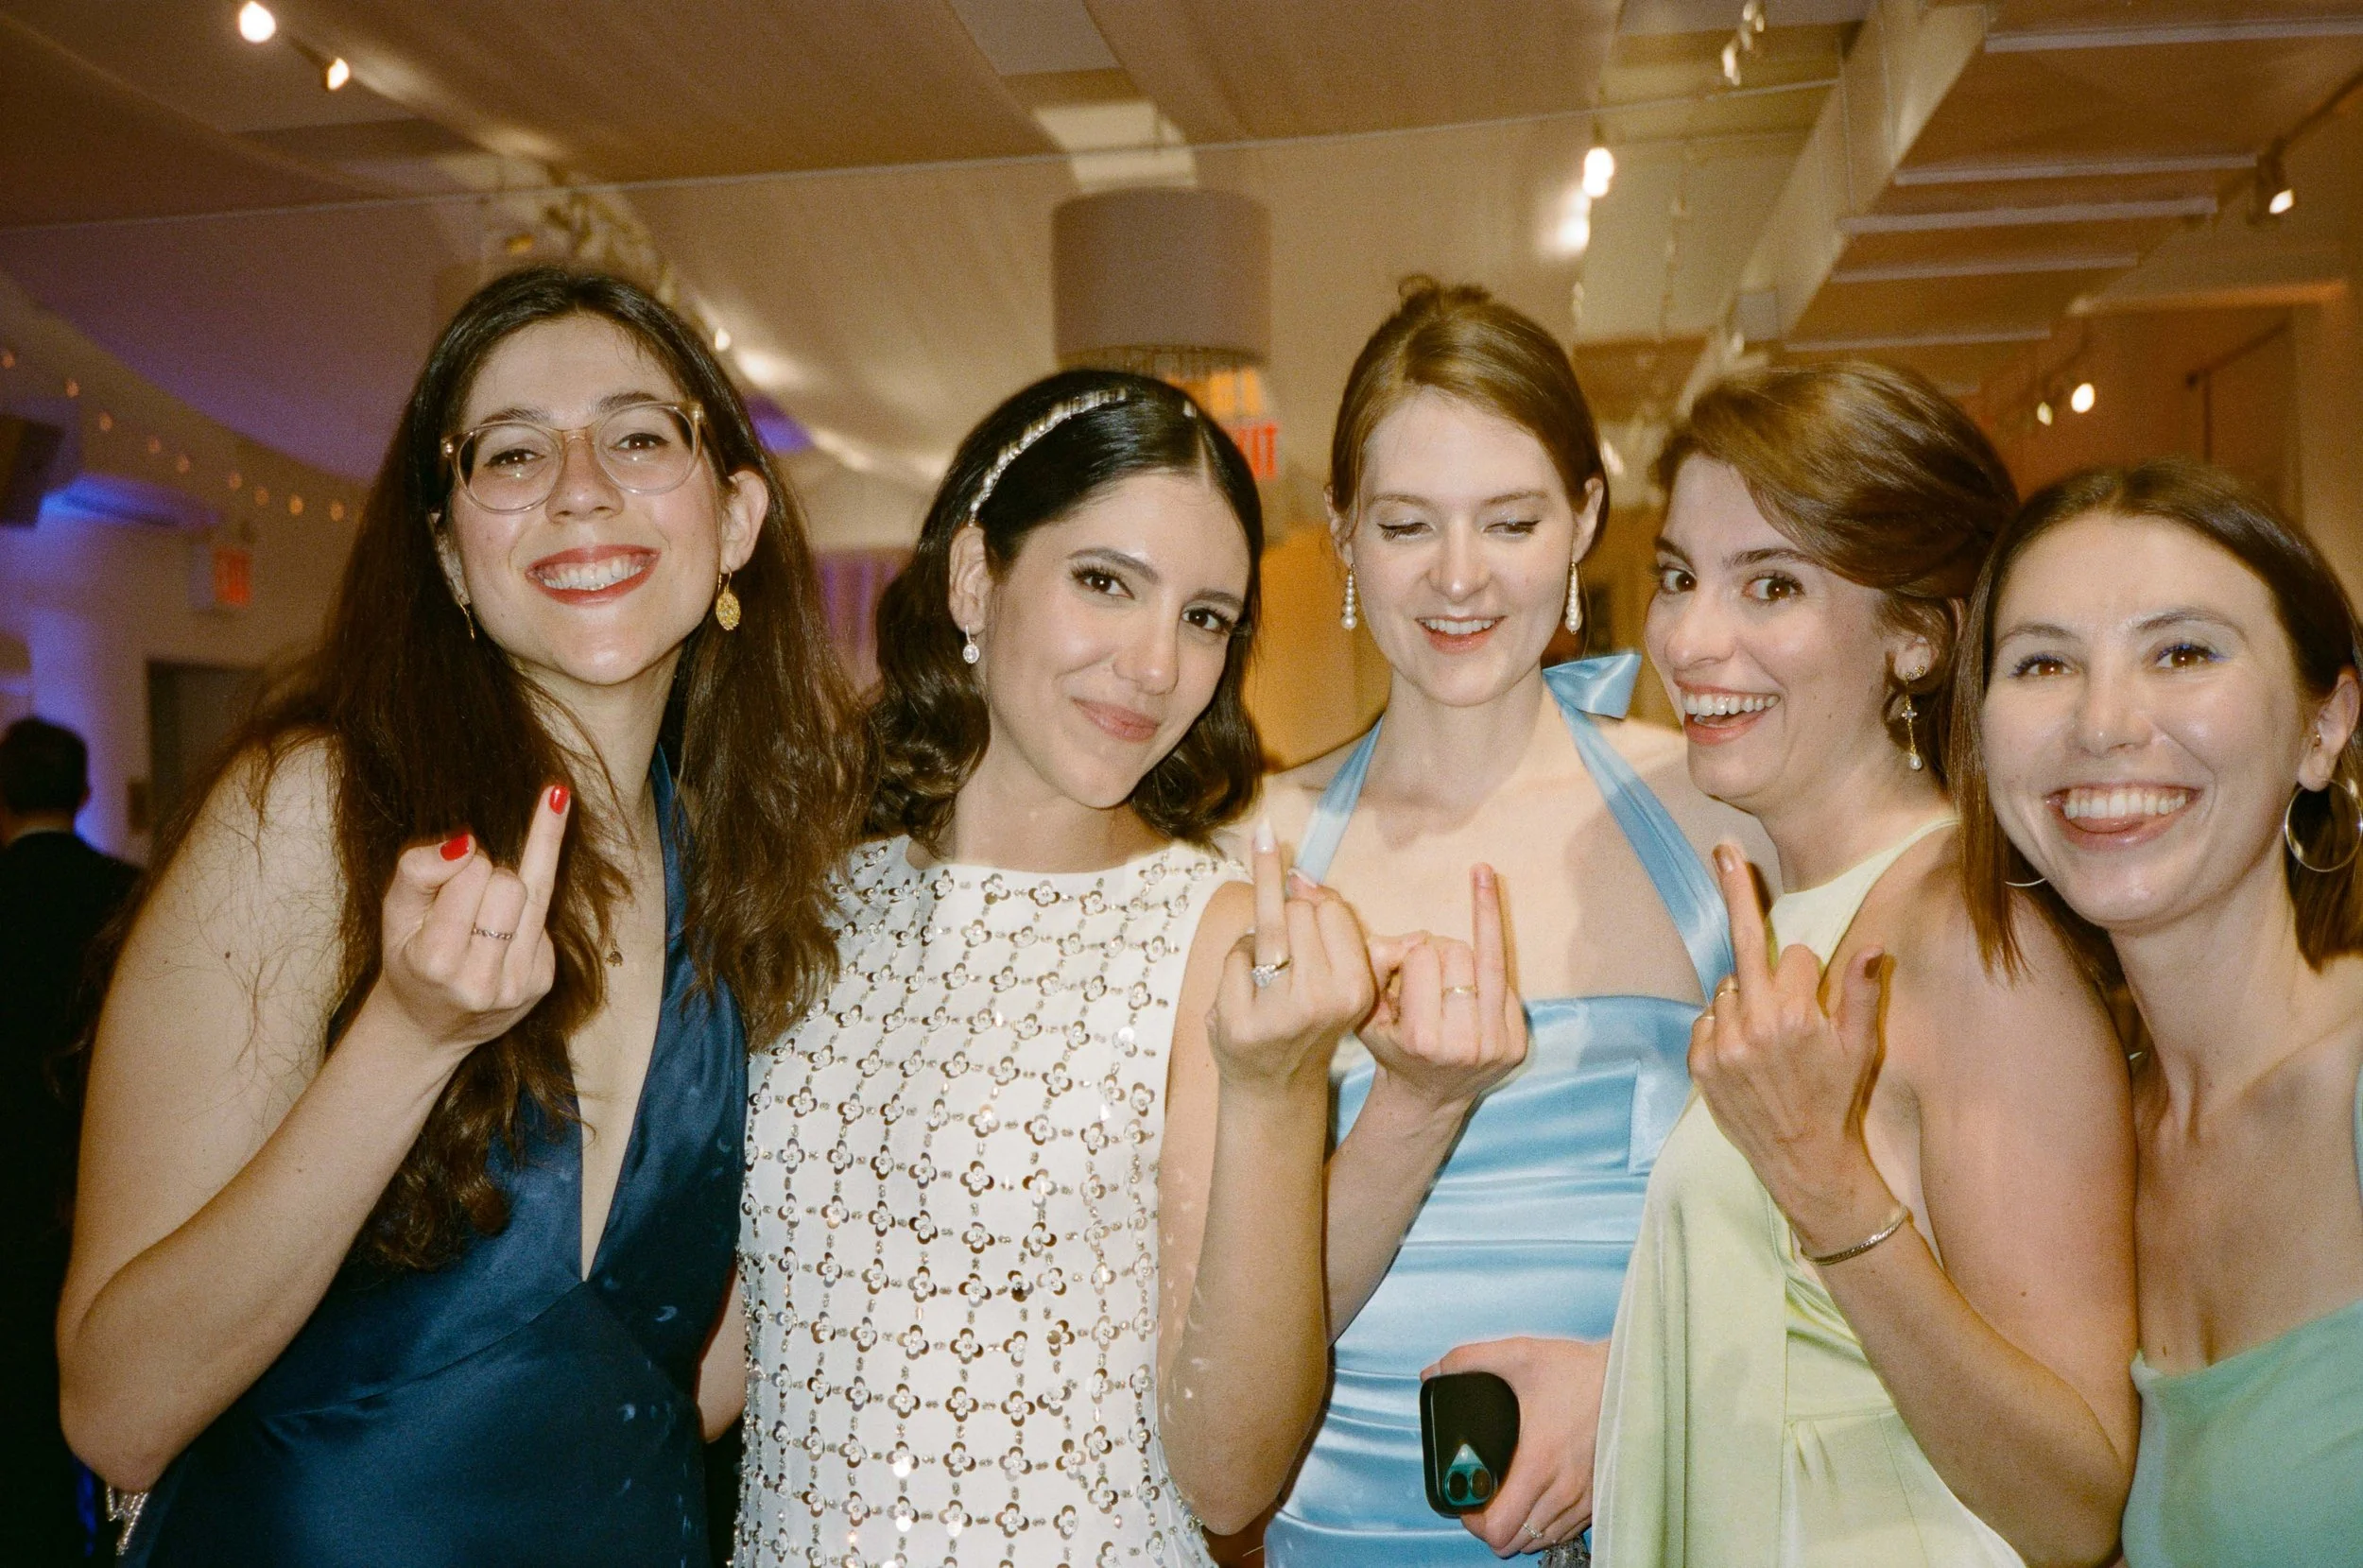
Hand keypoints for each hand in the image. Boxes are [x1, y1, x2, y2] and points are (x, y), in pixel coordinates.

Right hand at [369, 784, 569, 1056]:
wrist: (429, 1024)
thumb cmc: (409, 955)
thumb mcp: (395, 911)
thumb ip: (418, 869)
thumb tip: (467, 842)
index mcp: (437, 960)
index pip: (474, 873)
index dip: (464, 862)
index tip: (451, 871)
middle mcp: (481, 980)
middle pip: (512, 884)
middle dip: (492, 875)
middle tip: (467, 898)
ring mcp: (518, 985)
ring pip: (537, 896)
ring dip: (513, 891)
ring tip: (486, 909)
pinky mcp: (543, 982)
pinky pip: (546, 921)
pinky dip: (524, 916)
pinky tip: (502, 936)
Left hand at [1206, 821, 1377, 1094]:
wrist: (1276, 1086)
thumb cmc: (1306, 1020)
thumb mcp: (1338, 981)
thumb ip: (1328, 928)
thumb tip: (1295, 873)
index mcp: (1356, 988)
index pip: (1331, 908)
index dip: (1314, 905)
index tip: (1306, 912)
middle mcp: (1323, 1001)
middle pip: (1296, 910)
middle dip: (1287, 919)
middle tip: (1289, 960)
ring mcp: (1278, 1013)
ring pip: (1264, 926)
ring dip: (1259, 938)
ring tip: (1267, 971)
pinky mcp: (1238, 1022)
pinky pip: (1234, 954)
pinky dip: (1236, 962)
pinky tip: (1246, 993)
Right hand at [1360, 864, 1527, 1116]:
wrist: (1427, 1099)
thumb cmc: (1393, 1048)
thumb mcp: (1366, 1012)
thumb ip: (1374, 964)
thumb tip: (1414, 937)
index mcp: (1422, 1038)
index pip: (1421, 956)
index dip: (1409, 952)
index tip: (1403, 968)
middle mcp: (1463, 1044)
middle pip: (1458, 952)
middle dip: (1440, 951)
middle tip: (1429, 970)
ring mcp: (1495, 1046)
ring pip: (1489, 961)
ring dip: (1468, 955)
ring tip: (1452, 966)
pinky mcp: (1517, 1046)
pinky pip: (1507, 985)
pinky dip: (1487, 980)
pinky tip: (1473, 994)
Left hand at [1425, 1336, 1608, 1555]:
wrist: (1630, 1378)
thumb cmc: (1576, 1370)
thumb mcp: (1518, 1355)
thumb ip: (1468, 1360)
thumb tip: (1433, 1372)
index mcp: (1538, 1462)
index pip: (1499, 1527)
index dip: (1473, 1522)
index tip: (1467, 1500)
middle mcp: (1562, 1489)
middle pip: (1514, 1542)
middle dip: (1490, 1526)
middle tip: (1482, 1498)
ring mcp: (1584, 1498)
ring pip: (1539, 1541)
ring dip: (1518, 1527)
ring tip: (1507, 1499)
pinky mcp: (1599, 1497)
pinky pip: (1564, 1532)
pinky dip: (1544, 1525)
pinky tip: (1535, 1500)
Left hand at [1690, 841, 1896, 1251]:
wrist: (1802, 1159)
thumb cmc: (1837, 1098)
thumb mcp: (1862, 1046)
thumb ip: (1865, 992)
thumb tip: (1873, 944)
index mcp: (1798, 1015)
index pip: (1797, 956)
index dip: (1810, 973)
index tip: (1815, 994)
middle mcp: (1755, 1024)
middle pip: (1745, 940)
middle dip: (1737, 889)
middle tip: (1722, 847)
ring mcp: (1722, 1043)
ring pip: (1729, 987)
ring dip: (1746, 996)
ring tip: (1767, 1040)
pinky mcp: (1700, 1062)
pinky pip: (1709, 1016)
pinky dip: (1724, 1023)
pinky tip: (1745, 1051)